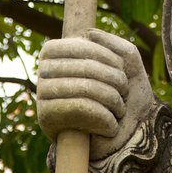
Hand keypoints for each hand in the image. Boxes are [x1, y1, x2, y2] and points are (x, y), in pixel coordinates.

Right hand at [36, 29, 155, 159]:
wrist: (124, 138)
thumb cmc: (125, 96)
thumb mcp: (128, 64)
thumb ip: (115, 43)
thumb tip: (88, 34)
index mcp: (59, 51)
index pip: (86, 46)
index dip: (111, 60)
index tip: (123, 73)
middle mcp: (44, 69)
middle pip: (88, 67)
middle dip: (116, 83)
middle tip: (124, 97)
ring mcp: (43, 92)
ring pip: (86, 87)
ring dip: (114, 102)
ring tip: (119, 111)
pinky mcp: (46, 117)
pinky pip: (81, 109)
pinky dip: (106, 119)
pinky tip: (110, 127)